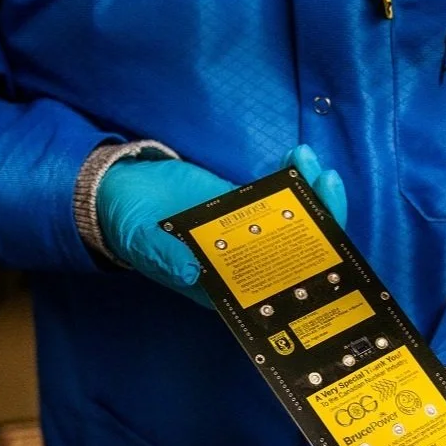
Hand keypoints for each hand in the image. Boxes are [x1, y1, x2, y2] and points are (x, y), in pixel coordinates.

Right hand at [96, 144, 346, 304]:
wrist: (118, 194)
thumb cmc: (128, 228)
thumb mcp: (143, 244)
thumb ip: (166, 257)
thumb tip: (192, 271)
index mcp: (226, 289)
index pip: (278, 288)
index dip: (307, 268)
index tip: (323, 235)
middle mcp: (245, 266)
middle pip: (298, 253)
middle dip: (320, 220)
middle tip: (327, 182)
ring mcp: (248, 235)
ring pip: (293, 223)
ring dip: (310, 194)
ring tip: (311, 160)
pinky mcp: (245, 206)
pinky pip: (277, 197)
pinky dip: (291, 177)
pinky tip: (299, 156)